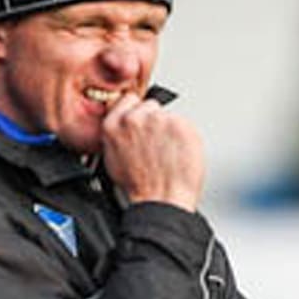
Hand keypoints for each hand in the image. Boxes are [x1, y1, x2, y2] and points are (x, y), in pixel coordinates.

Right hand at [101, 93, 204, 211]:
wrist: (162, 199)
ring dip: (170, 129)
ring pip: (168, 114)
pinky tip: (178, 152)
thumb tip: (124, 126)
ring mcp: (159, 119)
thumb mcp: (113, 159)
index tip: (142, 121)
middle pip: (150, 106)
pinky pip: (184, 123)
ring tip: (167, 151)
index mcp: (114, 125)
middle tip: (156, 144)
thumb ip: (117, 135)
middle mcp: (135, 118)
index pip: (128, 99)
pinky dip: (185, 135)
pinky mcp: (180, 124)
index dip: (137, 111)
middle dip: (154, 121)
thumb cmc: (141, 187)